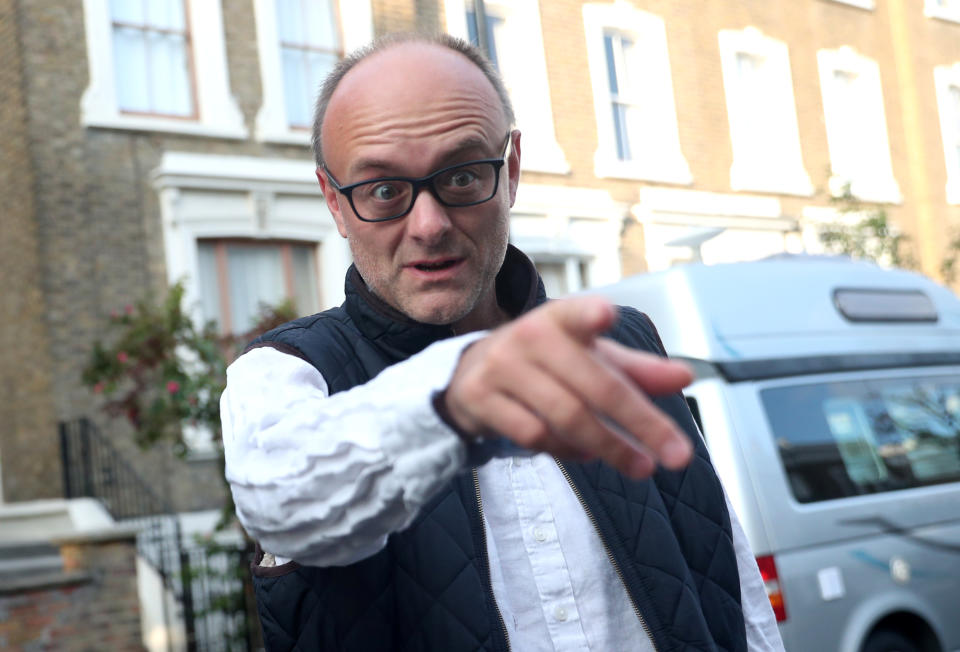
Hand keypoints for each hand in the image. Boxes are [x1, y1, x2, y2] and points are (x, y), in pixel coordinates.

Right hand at [443, 296, 693, 478]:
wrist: (471, 374)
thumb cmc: (546, 362)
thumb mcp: (589, 357)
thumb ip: (636, 369)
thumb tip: (685, 377)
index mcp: (559, 318)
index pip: (575, 313)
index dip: (588, 316)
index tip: (605, 315)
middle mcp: (528, 336)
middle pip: (594, 386)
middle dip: (641, 423)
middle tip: (678, 456)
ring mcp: (500, 367)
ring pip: (566, 417)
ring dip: (610, 447)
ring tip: (641, 466)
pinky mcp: (480, 398)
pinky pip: (535, 435)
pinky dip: (568, 450)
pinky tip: (587, 455)